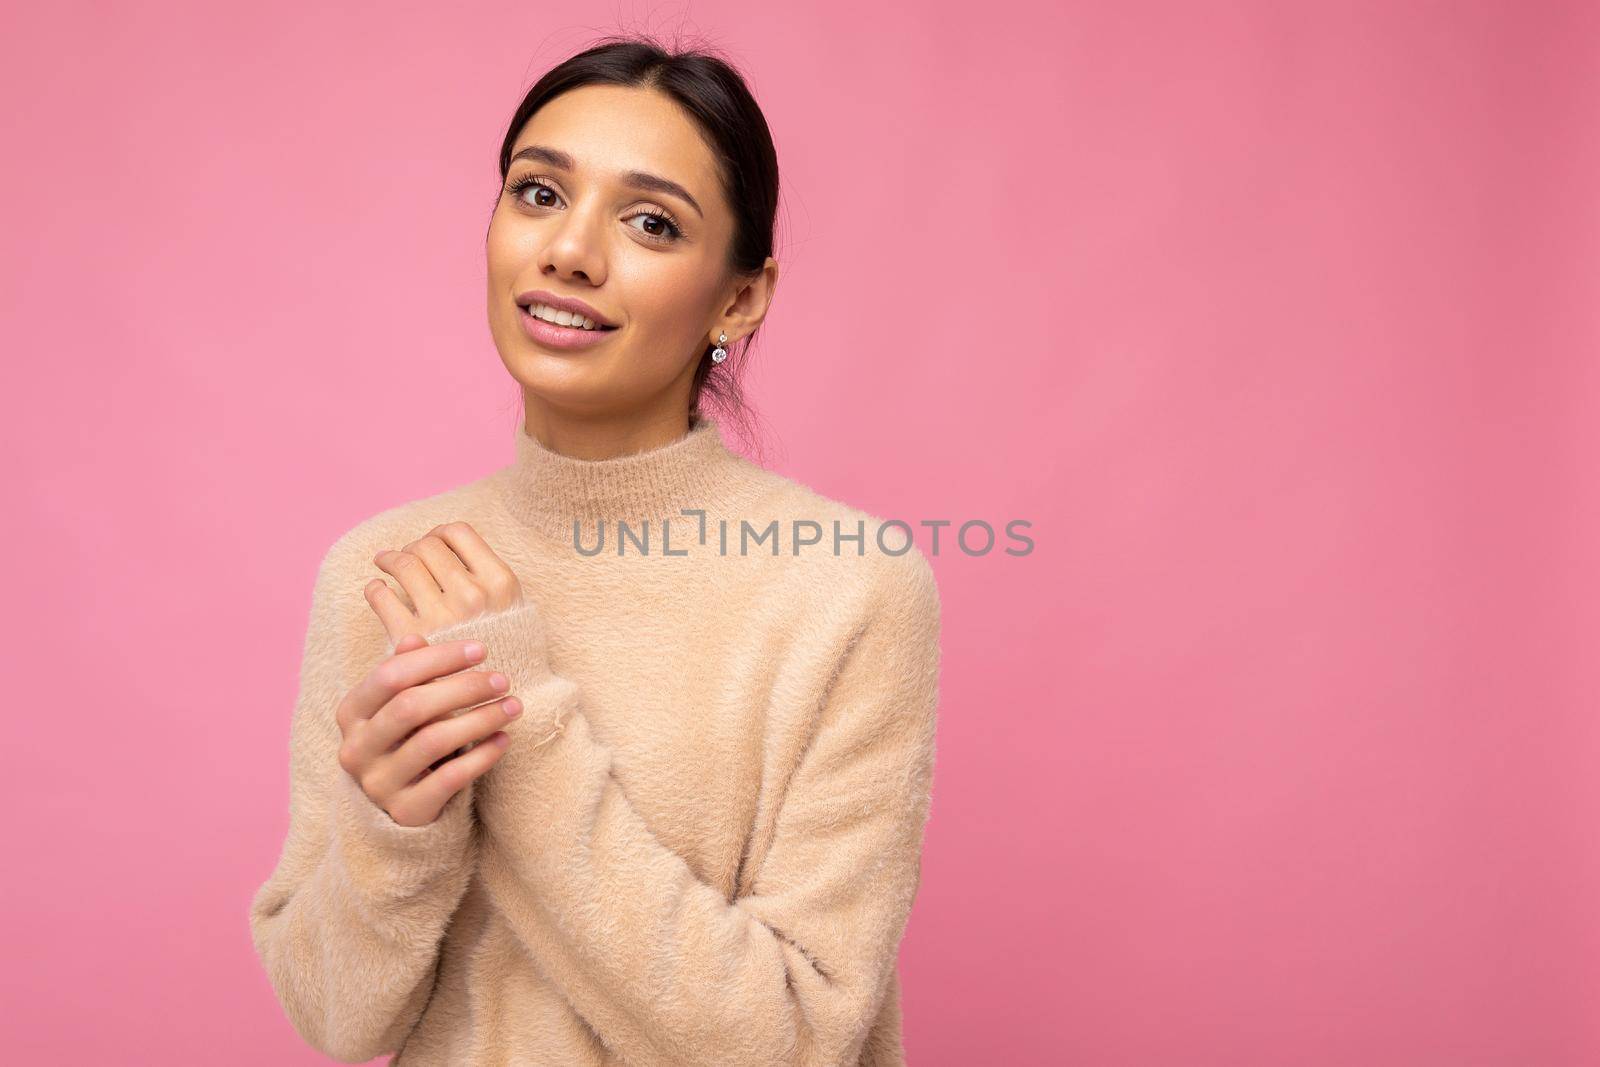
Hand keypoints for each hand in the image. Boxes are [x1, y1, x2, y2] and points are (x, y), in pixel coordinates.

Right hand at [336, 632, 521, 825]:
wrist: (400, 804)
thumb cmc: (406, 740)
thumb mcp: (401, 703)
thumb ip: (408, 672)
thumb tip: (413, 637)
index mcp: (351, 713)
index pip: (391, 675)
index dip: (437, 658)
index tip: (481, 650)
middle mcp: (356, 749)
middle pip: (411, 706)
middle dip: (463, 688)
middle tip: (503, 680)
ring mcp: (377, 784)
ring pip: (433, 741)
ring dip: (480, 718)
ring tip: (513, 706)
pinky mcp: (405, 811)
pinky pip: (449, 779)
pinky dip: (482, 755)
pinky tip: (504, 739)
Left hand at [365, 521, 522, 643]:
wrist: (501, 703)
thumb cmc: (509, 653)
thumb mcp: (517, 609)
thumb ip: (490, 578)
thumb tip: (452, 546)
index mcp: (500, 583)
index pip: (457, 532)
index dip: (439, 533)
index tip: (432, 543)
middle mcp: (472, 596)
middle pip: (427, 546)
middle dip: (413, 546)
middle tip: (406, 554)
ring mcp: (441, 616)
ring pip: (404, 565)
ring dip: (390, 559)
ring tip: (385, 562)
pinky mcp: (413, 637)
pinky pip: (382, 597)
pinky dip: (375, 588)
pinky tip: (377, 590)